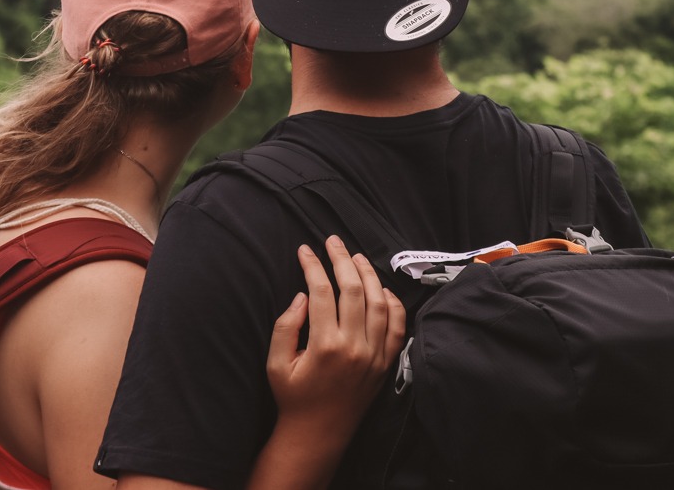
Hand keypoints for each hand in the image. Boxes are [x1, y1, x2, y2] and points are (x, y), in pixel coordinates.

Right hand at [265, 235, 406, 443]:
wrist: (318, 434)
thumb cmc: (293, 398)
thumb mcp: (276, 363)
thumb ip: (285, 326)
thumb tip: (302, 295)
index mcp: (325, 345)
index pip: (322, 291)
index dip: (312, 265)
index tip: (304, 249)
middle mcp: (355, 347)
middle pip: (353, 289)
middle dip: (341, 259)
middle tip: (332, 240)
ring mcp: (374, 355)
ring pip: (379, 302)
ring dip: (368, 275)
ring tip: (355, 257)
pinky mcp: (385, 363)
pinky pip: (397, 325)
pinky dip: (393, 302)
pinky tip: (380, 288)